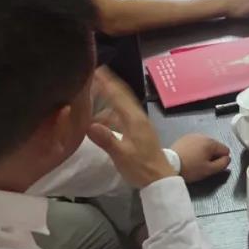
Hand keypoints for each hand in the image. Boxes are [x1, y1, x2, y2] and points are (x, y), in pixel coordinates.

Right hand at [87, 68, 174, 188]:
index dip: (108, 83)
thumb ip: (106, 139)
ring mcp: (138, 124)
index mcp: (134, 120)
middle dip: (109, 84)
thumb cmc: (141, 167)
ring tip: (94, 94)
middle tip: (95, 74)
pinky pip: (122, 115)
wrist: (159, 179)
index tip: (97, 70)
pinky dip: (111, 112)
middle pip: (122, 96)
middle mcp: (137, 117)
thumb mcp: (122, 155)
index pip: (119, 96)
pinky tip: (100, 118)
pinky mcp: (137, 131)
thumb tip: (89, 124)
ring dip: (109, 98)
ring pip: (122, 106)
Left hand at [170, 133, 230, 182]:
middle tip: (202, 166)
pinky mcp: (184, 138)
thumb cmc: (190, 168)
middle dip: (212, 156)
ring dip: (203, 152)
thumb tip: (228, 159)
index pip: (225, 150)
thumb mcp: (209, 170)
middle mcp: (203, 136)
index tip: (212, 167)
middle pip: (215, 147)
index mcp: (211, 143)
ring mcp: (193, 135)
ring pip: (205, 145)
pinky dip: (194, 149)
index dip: (222, 160)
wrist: (169, 164)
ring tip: (194, 162)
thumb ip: (222, 164)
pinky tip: (188, 157)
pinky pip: (195, 144)